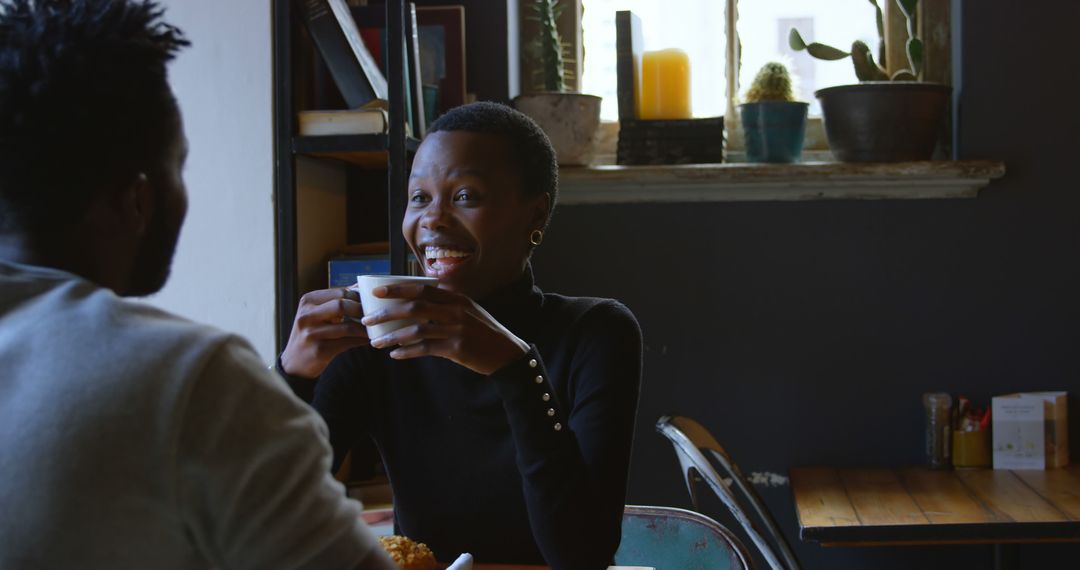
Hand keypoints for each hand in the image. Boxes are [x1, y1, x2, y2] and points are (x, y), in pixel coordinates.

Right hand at [280, 287, 368, 377]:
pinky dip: (361, 341)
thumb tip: (360, 286)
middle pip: (341, 305)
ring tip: (374, 329)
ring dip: (365, 328)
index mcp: (308, 301)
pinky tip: (368, 340)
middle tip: (374, 315)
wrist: (294, 362)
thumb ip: (335, 300)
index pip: (340, 292)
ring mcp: (311, 333)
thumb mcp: (316, 313)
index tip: (371, 303)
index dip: (359, 297)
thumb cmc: (312, 333)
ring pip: (347, 327)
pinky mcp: (319, 350)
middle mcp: (306, 315)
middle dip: (361, 310)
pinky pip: (347, 343)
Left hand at [362, 283, 528, 374]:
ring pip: (416, 329)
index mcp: (456, 297)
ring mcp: (457, 328)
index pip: (421, 287)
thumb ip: (446, 305)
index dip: (397, 288)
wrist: (506, 354)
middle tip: (366, 319)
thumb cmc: (483, 332)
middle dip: (386, 312)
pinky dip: (408, 352)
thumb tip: (415, 306)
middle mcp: (455, 310)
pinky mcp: (457, 348)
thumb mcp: (468, 311)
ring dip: (392, 336)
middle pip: (414, 306)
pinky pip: (426, 349)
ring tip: (375, 343)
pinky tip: (395, 355)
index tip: (376, 291)